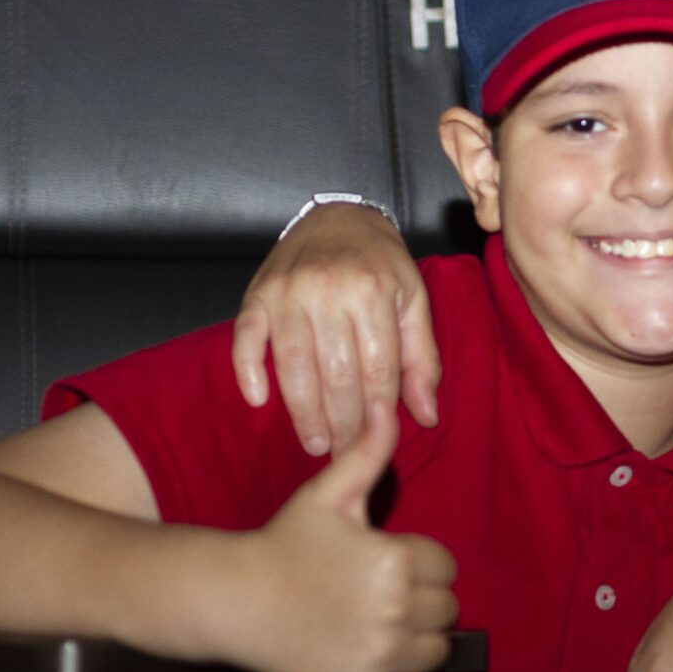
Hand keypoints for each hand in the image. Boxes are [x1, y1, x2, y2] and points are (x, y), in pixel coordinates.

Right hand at [229, 400, 458, 671]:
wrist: (234, 600)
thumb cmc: (283, 543)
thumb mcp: (327, 496)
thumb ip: (367, 454)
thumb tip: (388, 405)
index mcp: (398, 561)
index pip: (446, 568)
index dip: (418, 564)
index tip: (380, 564)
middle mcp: (396, 610)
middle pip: (446, 611)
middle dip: (419, 602)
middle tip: (374, 595)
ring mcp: (382, 654)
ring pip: (435, 651)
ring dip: (415, 641)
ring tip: (373, 625)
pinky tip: (366, 655)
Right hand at [232, 202, 441, 456]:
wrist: (339, 216)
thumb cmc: (383, 266)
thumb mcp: (414, 302)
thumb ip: (422, 360)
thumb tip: (426, 417)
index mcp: (372, 292)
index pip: (376, 369)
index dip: (375, 414)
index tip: (373, 446)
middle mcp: (327, 290)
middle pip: (334, 373)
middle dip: (341, 422)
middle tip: (342, 455)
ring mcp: (287, 291)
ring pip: (294, 364)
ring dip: (302, 411)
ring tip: (314, 442)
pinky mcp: (257, 292)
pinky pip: (246, 337)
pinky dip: (248, 370)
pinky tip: (258, 401)